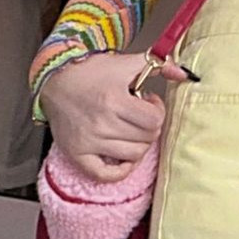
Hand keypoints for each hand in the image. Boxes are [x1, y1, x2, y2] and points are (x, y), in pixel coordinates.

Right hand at [39, 52, 192, 182]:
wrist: (54, 81)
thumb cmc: (90, 72)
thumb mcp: (124, 63)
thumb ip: (158, 64)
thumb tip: (184, 74)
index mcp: (114, 100)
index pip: (155, 120)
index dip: (157, 111)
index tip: (148, 103)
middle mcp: (102, 123)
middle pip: (147, 139)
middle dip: (148, 126)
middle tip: (137, 116)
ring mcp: (90, 141)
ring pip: (134, 156)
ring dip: (138, 144)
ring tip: (129, 130)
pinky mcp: (78, 155)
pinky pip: (108, 175)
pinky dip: (121, 170)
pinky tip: (123, 157)